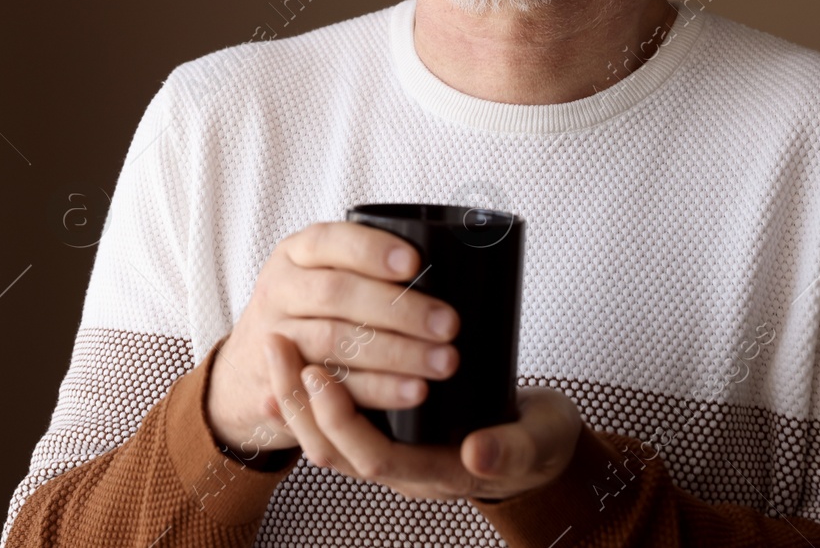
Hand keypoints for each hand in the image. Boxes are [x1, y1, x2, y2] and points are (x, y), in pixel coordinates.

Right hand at [205, 222, 460, 456]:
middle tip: (449, 324)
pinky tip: (414, 392)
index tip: (414, 263)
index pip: (330, 241)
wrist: (248, 370)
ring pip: (335, 340)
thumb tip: (448, 265)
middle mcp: (280, 289)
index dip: (372, 250)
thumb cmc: (307, 313)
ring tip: (443, 363)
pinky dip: (378, 390)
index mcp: (296, 253)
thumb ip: (362, 271)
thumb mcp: (318, 276)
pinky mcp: (282, 383)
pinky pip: (332, 387)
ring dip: (395, 353)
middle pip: (337, 293)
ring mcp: (276, 337)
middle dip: (398, 308)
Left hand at [261, 332, 581, 501]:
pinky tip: (290, 368)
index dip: (340, 419)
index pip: (372, 457)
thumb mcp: (537, 443)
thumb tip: (477, 453)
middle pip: (333, 451)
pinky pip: (336, 424)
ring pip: (325, 440)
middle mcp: (403, 472)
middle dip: (297, 403)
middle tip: (276, 346)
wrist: (544, 451)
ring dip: (293, 396)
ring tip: (275, 349)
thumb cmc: (541, 442)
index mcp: (435, 474)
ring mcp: (393, 454)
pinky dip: (307, 399)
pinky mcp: (390, 433)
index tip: (318, 374)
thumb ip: (510, 449)